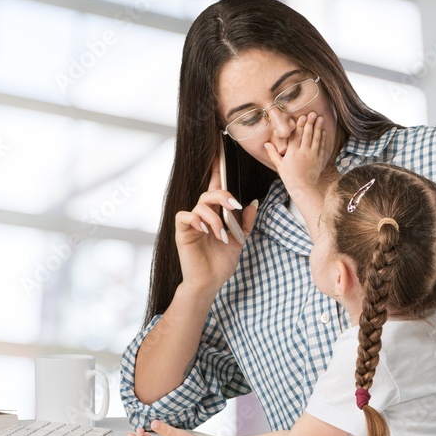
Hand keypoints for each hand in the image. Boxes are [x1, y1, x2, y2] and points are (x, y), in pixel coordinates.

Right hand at [174, 153, 257, 295]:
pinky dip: (197, 219)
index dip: (217, 170)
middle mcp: (203, 215)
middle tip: (234, 207)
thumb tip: (252, 202)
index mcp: (216, 214)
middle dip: (223, 196)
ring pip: (200, 204)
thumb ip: (245, 221)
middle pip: (210, 193)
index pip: (216, 188)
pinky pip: (186, 215)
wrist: (209, 282)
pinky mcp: (182, 231)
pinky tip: (205, 230)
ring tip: (221, 235)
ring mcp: (192, 222)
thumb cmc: (221, 262)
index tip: (220, 152)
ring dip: (215, 218)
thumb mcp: (240, 240)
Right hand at [264, 112, 327, 197]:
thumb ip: (273, 153)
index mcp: (292, 153)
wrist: (303, 188)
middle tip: (313, 113)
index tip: (302, 117)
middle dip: (310, 123)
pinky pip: (322, 146)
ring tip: (320, 118)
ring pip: (316, 138)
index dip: (300, 126)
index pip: (296, 136)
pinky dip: (323, 138)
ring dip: (318, 127)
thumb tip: (266, 144)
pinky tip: (323, 130)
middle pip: (307, 134)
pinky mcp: (319, 159)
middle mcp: (303, 152)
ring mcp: (313, 155)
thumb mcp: (279, 165)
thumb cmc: (289, 177)